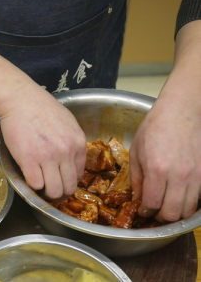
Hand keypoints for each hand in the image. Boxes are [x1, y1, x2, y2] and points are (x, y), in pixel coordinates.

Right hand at [0, 85, 86, 198]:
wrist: (21, 100)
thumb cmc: (41, 107)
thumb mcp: (68, 122)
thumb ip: (72, 142)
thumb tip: (70, 161)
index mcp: (78, 143)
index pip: (79, 175)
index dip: (68, 179)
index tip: (60, 178)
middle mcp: (66, 152)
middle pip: (68, 187)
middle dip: (59, 190)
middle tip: (50, 186)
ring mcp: (48, 157)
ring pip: (53, 190)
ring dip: (46, 191)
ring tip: (40, 183)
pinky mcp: (29, 160)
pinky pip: (35, 184)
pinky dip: (32, 184)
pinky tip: (29, 175)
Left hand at [130, 94, 200, 221]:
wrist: (180, 112)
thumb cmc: (154, 128)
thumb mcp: (136, 152)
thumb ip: (137, 179)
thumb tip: (138, 199)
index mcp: (157, 169)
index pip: (152, 204)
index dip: (146, 211)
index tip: (143, 210)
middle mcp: (178, 176)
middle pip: (172, 213)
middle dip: (161, 217)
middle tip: (155, 212)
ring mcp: (195, 176)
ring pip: (188, 210)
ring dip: (176, 213)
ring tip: (167, 206)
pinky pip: (198, 199)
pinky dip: (188, 203)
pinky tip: (179, 197)